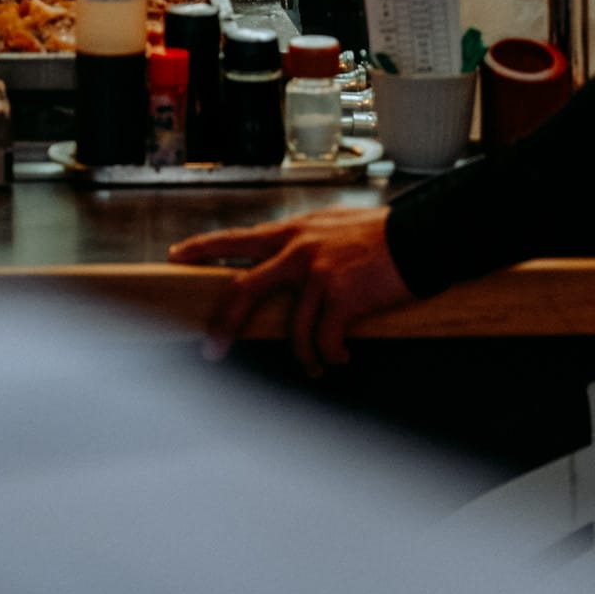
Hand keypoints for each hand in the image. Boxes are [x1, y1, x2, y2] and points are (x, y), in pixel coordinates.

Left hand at [169, 208, 411, 377]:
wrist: (418, 235)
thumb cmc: (377, 234)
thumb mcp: (328, 227)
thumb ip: (301, 244)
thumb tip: (281, 263)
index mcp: (292, 232)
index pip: (236, 239)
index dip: (203, 248)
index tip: (176, 257)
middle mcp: (299, 250)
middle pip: (245, 288)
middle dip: (225, 323)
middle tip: (212, 350)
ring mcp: (319, 274)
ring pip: (293, 330)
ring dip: (304, 358)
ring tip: (315, 366)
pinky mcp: (343, 297)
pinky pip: (326, 342)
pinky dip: (331, 357)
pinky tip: (342, 357)